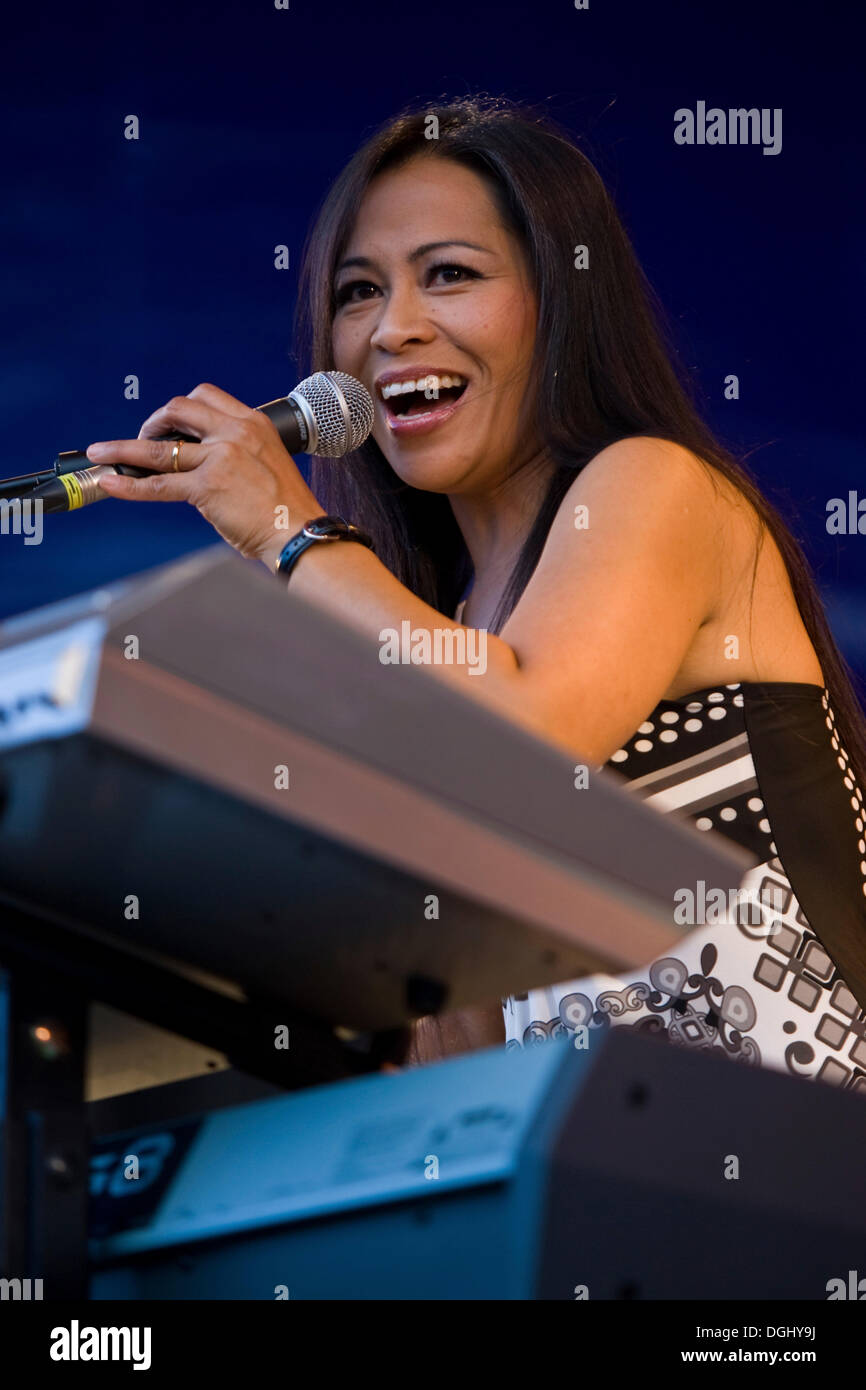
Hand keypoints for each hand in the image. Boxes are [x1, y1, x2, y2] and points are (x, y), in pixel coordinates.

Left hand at [86, 382, 322, 567]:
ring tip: (101, 453)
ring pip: (157, 448)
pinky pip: (158, 484)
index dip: (181, 409)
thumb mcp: (268, 462)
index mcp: (253, 423)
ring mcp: (220, 459)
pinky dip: (130, 485)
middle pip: (179, 409)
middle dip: (154, 422)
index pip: (206, 397)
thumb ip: (237, 453)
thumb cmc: (287, 509)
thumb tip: (200, 460)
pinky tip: (112, 483)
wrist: (300, 533)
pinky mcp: (207, 488)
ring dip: (123, 449)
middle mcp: (236, 433)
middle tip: (144, 440)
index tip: (171, 424)